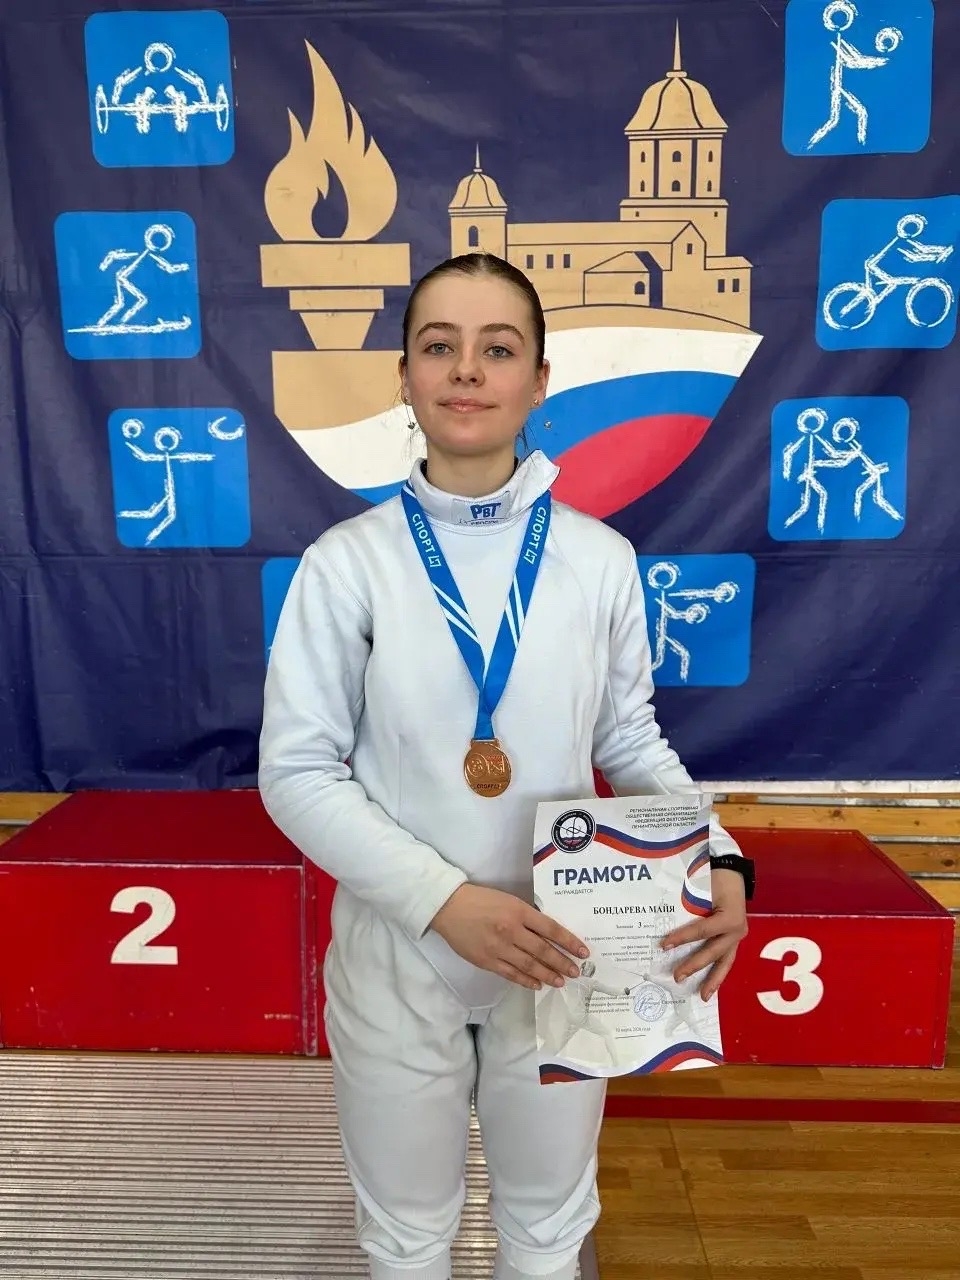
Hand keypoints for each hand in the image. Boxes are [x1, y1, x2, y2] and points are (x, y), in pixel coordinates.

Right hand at [429, 884, 588, 990]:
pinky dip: (526, 980)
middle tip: (576, 972)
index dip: (569, 941)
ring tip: (560, 981)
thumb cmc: (480, 900)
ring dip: (548, 974)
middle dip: (562, 962)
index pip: (551, 929)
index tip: (583, 952)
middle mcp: (511, 930)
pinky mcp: (487, 961)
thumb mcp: (508, 900)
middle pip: (543, 950)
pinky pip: (511, 974)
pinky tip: (537, 984)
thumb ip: (527, 916)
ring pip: (529, 965)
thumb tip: (548, 934)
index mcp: (518, 911)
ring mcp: (498, 948)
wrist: (449, 907)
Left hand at [659, 868, 747, 1000]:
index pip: (702, 931)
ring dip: (714, 979)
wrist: (732, 867)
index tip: (663, 945)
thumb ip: (687, 903)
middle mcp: (736, 929)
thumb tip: (663, 916)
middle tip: (676, 977)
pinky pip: (726, 956)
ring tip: (703, 996)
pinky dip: (718, 971)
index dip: (682, 939)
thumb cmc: (714, 873)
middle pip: (713, 951)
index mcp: (729, 917)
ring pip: (725, 961)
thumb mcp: (701, 884)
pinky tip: (710, 984)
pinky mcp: (735, 936)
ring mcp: (738, 934)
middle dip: (694, 965)